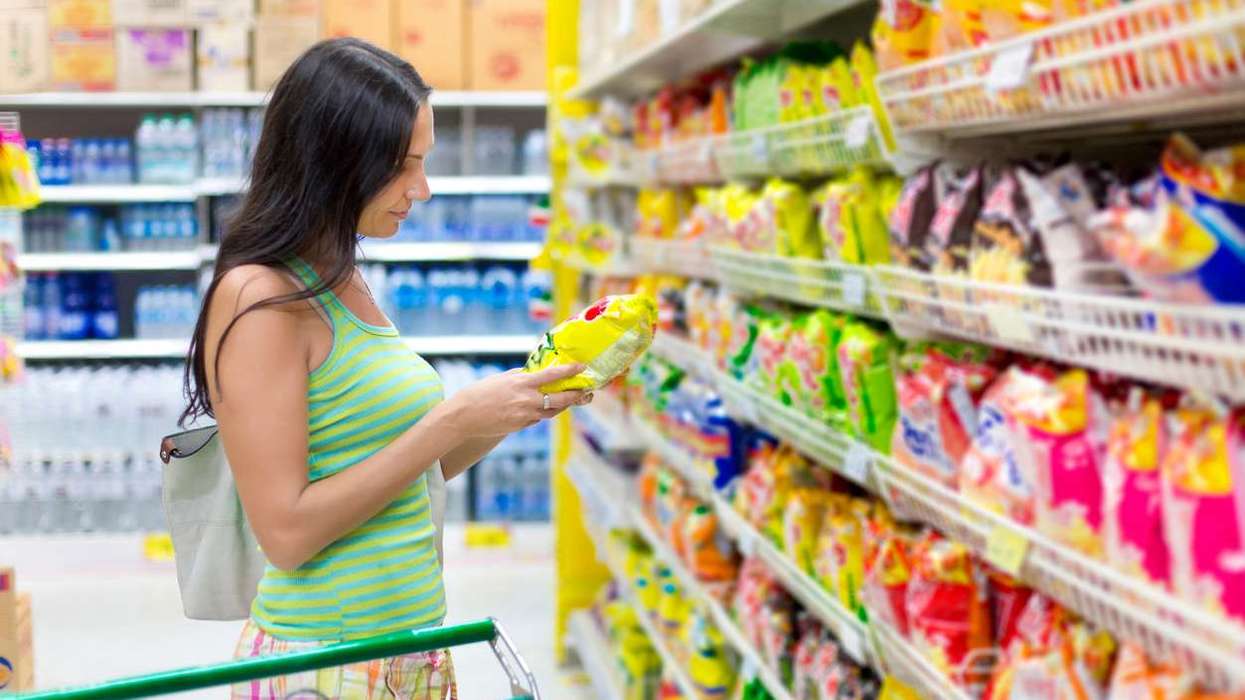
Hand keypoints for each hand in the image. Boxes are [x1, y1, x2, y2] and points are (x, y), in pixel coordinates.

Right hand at [438, 364, 592, 438]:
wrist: (464, 417)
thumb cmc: (480, 393)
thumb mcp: (502, 378)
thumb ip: (521, 376)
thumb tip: (536, 372)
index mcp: (522, 383)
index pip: (552, 375)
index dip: (570, 371)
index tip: (582, 367)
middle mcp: (527, 399)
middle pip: (560, 398)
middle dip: (576, 395)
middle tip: (587, 392)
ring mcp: (526, 415)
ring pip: (553, 411)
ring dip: (565, 405)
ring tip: (574, 399)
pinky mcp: (522, 426)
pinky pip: (539, 418)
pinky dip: (545, 412)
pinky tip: (548, 408)